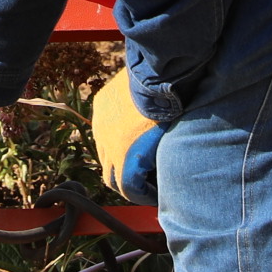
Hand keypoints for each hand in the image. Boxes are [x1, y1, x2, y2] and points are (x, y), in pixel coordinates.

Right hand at [92, 69, 161, 201]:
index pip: (128, 190)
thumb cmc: (171, 114)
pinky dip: (113, 138)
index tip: (157, 193)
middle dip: (129, 184)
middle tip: (148, 181)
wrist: (159, 76)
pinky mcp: (100, 106)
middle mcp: (107, 146)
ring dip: (119, 160)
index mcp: (124, 160)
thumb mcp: (168, 148)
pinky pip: (103, 131)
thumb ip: (159, 167)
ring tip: (139, 157)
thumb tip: (162, 176)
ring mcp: (101, 125)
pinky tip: (131, 132)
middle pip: (112, 178)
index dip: (144, 196)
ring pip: (104, 154)